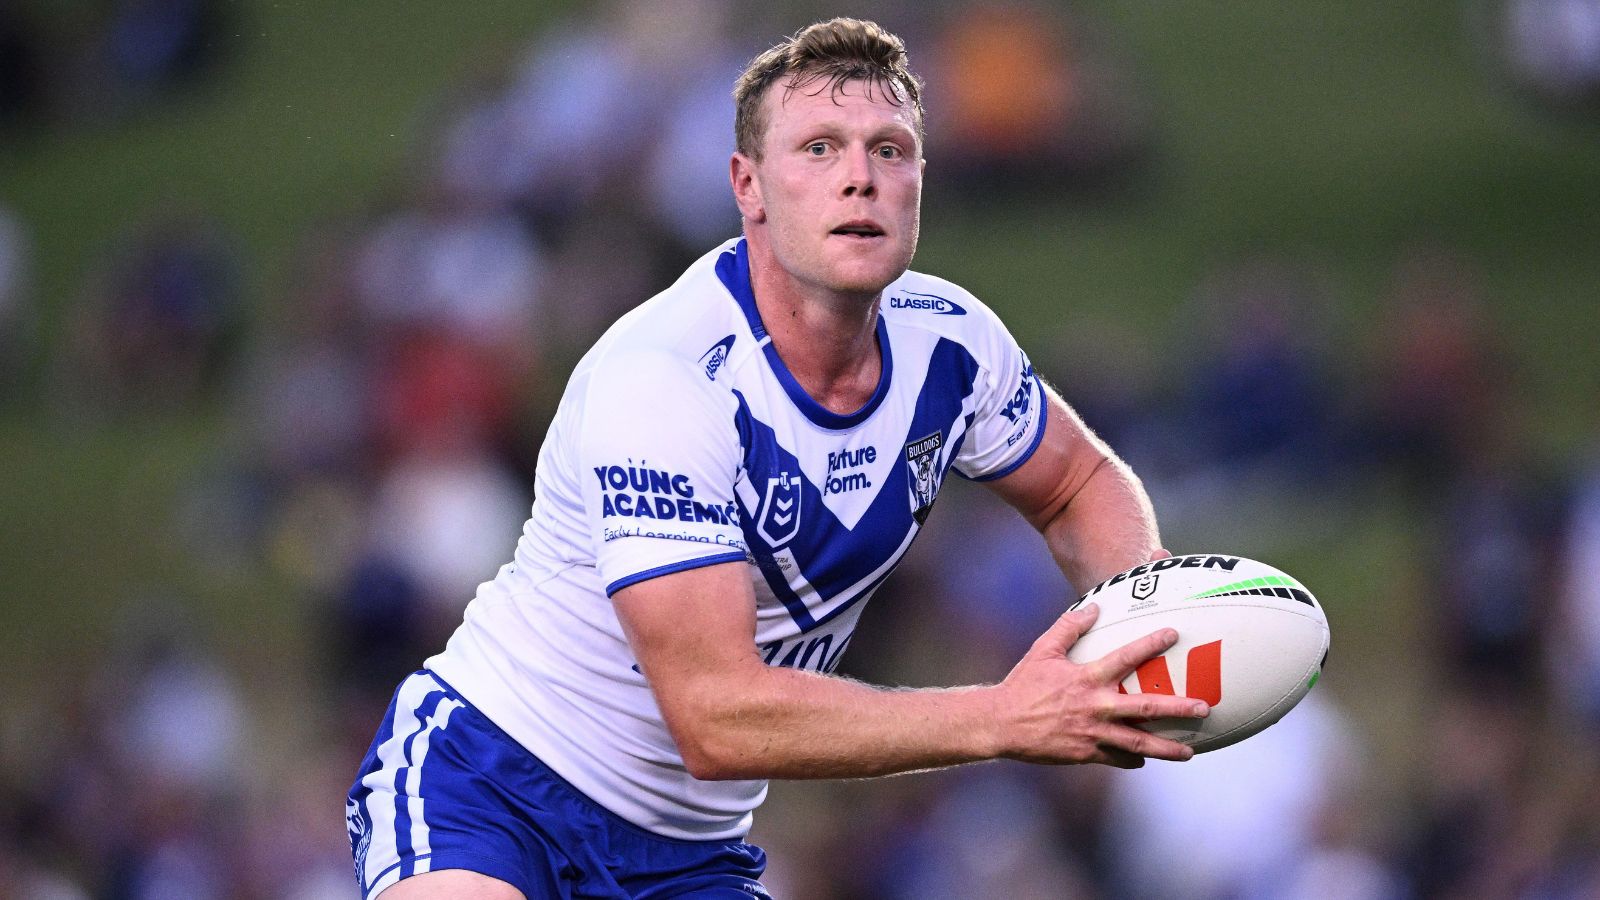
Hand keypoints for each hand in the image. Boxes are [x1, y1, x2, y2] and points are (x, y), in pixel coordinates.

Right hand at [992, 603, 1207, 767]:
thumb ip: (1069, 627)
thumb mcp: (1043, 650)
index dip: (1151, 644)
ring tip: (1190, 752)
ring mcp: (1093, 734)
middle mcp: (1096, 707)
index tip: (1174, 634)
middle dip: (1177, 708)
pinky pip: (1117, 758)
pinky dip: (1134, 759)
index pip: (1126, 658)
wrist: (1001, 724)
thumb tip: (1094, 607)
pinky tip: (1147, 759)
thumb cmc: (1022, 684)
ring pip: (1138, 744)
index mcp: (1087, 679)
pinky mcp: (1086, 754)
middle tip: (1203, 708)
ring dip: (1167, 748)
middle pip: (1145, 709)